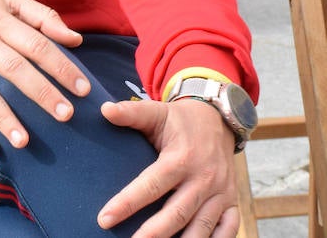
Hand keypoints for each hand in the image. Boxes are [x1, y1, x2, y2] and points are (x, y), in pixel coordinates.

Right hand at [0, 0, 87, 154]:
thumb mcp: (5, 0)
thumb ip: (42, 15)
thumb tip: (75, 40)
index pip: (35, 43)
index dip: (61, 66)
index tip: (83, 89)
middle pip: (13, 68)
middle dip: (41, 92)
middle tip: (66, 114)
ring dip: (3, 117)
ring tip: (24, 141)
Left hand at [97, 98, 239, 237]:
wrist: (218, 120)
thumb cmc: (179, 121)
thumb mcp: (156, 112)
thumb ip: (130, 113)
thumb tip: (104, 110)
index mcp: (181, 158)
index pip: (151, 184)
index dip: (127, 203)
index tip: (104, 219)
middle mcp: (204, 178)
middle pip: (177, 213)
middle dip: (152, 233)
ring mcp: (221, 193)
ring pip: (202, 227)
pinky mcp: (232, 203)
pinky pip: (229, 229)